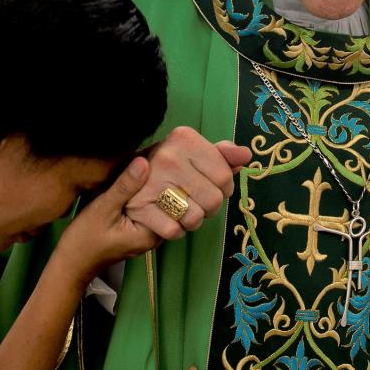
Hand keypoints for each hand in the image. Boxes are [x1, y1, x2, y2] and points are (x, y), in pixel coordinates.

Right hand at [59, 157, 162, 279]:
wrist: (71, 263)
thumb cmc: (84, 239)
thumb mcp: (103, 208)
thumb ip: (124, 186)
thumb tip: (144, 161)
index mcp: (152, 233)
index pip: (172, 203)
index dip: (167, 180)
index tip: (162, 160)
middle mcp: (155, 236)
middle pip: (166, 204)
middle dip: (160, 183)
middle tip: (155, 158)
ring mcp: (146, 234)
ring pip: (156, 206)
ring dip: (151, 189)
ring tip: (147, 165)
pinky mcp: (137, 231)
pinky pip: (147, 211)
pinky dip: (143, 197)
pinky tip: (136, 182)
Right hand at [126, 127, 251, 239]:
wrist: (125, 180)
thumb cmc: (168, 167)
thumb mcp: (194, 154)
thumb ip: (221, 155)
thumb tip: (245, 155)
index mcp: (184, 138)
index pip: (225, 177)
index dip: (223, 188)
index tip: (209, 185)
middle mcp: (168, 156)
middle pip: (214, 201)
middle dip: (208, 207)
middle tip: (193, 199)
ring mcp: (152, 182)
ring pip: (195, 218)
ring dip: (191, 221)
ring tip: (180, 208)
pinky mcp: (140, 207)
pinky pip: (175, 231)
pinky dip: (175, 230)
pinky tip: (167, 218)